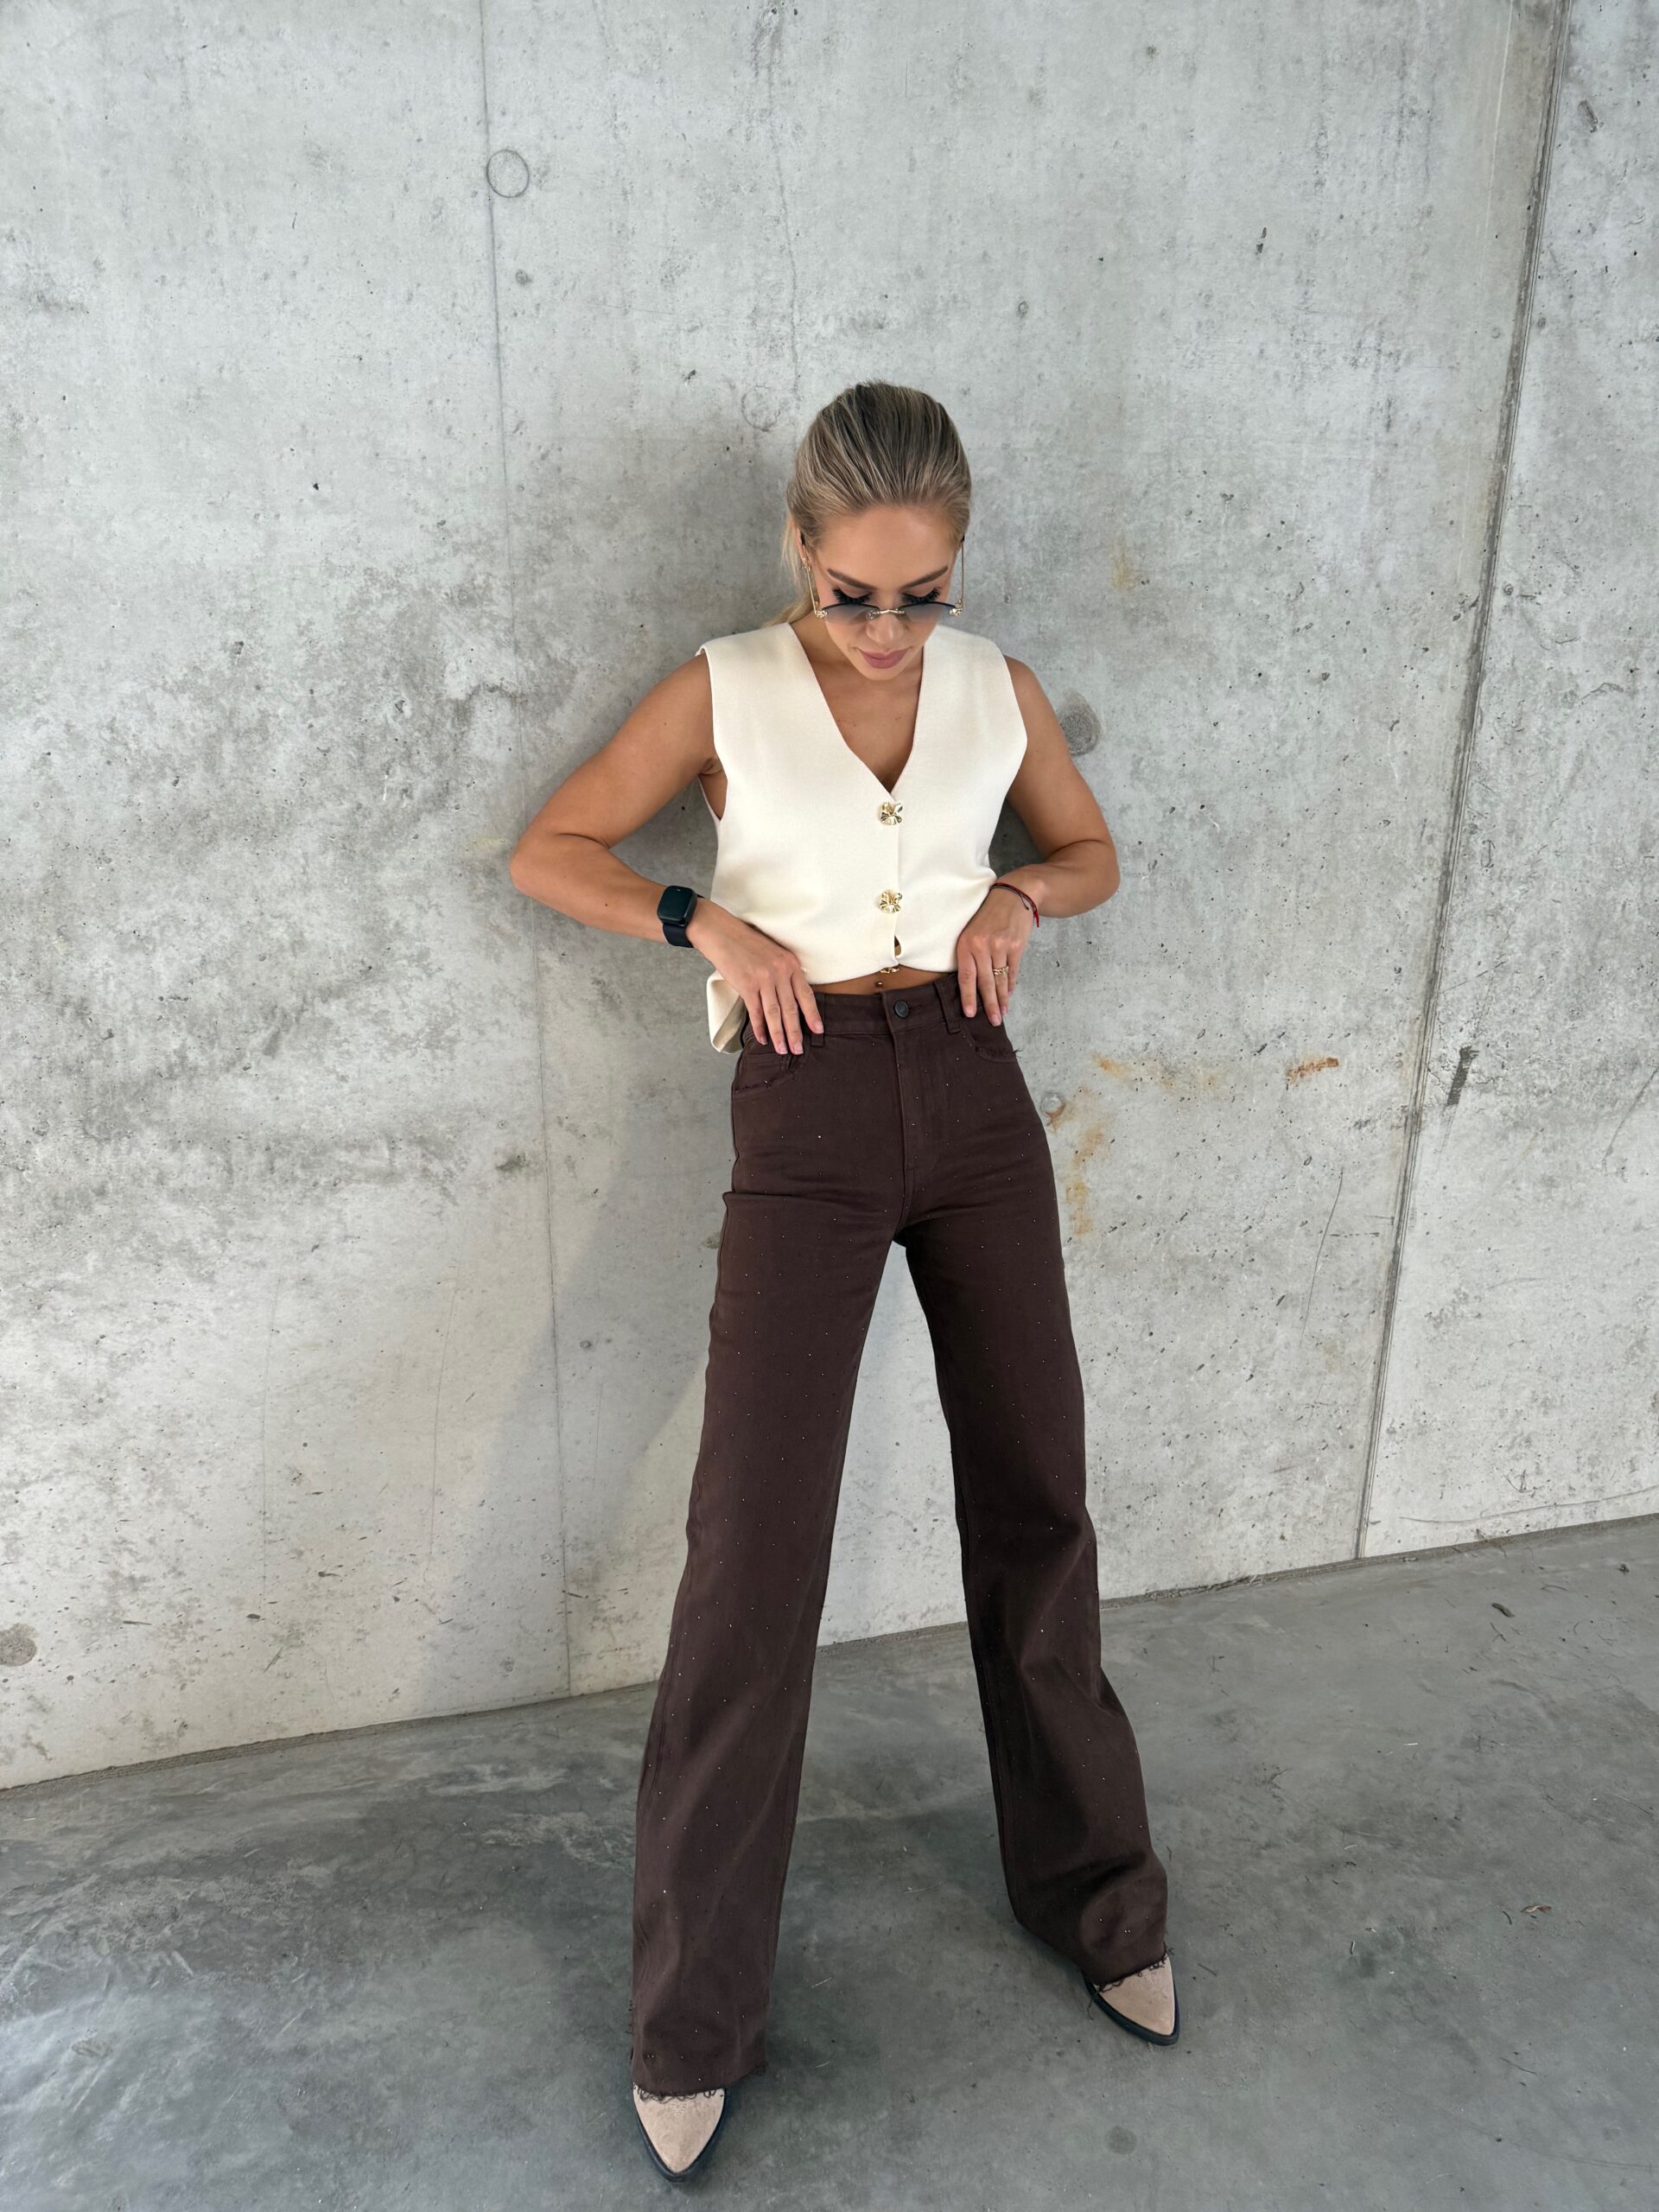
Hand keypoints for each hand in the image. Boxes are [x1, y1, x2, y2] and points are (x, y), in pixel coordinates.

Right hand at [687, 903, 821, 1053]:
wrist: (722, 933)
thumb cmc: (746, 943)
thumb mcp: (773, 953)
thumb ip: (784, 972)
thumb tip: (789, 997)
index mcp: (790, 963)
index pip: (806, 994)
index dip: (812, 1014)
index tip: (819, 1030)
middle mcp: (780, 971)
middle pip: (791, 1008)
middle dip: (796, 1032)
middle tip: (799, 1049)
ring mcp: (763, 978)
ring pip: (775, 1013)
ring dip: (779, 1034)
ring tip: (783, 1049)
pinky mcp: (746, 985)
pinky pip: (756, 1012)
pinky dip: (759, 1027)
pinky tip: (762, 1039)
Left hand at [956, 884, 1033, 1022]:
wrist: (1014, 896)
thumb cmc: (989, 916)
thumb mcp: (972, 931)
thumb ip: (971, 955)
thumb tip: (973, 983)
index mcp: (966, 944)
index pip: (966, 977)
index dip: (968, 997)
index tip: (970, 1014)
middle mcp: (982, 946)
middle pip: (985, 983)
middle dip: (989, 1005)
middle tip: (993, 1021)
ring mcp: (1001, 946)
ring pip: (1000, 980)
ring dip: (1002, 999)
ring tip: (1002, 1013)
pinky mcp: (1016, 946)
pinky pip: (1013, 971)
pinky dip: (1011, 985)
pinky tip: (1009, 995)